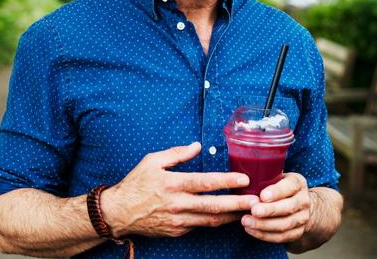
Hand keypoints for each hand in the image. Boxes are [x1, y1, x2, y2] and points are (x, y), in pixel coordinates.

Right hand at [101, 142, 258, 237]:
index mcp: (173, 184)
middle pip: (214, 205)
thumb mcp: (152, 161)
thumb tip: (197, 146)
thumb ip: (176, 153)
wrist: (119, 212)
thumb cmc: (135, 184)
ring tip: (249, 212)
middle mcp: (178, 204)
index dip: (227, 181)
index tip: (244, 179)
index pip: (206, 182)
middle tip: (257, 202)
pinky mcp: (177, 231)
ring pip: (211, 220)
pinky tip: (226, 217)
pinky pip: (200, 226)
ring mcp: (178, 220)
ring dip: (232, 216)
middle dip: (238, 204)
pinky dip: (215, 222)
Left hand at [241, 172, 311, 242]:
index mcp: (298, 183)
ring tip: (246, 221)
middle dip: (269, 210)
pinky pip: (282, 237)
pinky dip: (265, 235)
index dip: (277, 192)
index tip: (262, 196)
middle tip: (253, 210)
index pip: (290, 186)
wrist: (297, 203)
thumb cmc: (278, 186)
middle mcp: (303, 200)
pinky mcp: (298, 232)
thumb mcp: (276, 176)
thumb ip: (264, 176)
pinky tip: (251, 230)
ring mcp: (302, 218)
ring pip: (284, 224)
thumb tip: (240, 177)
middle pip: (288, 207)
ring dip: (264, 225)